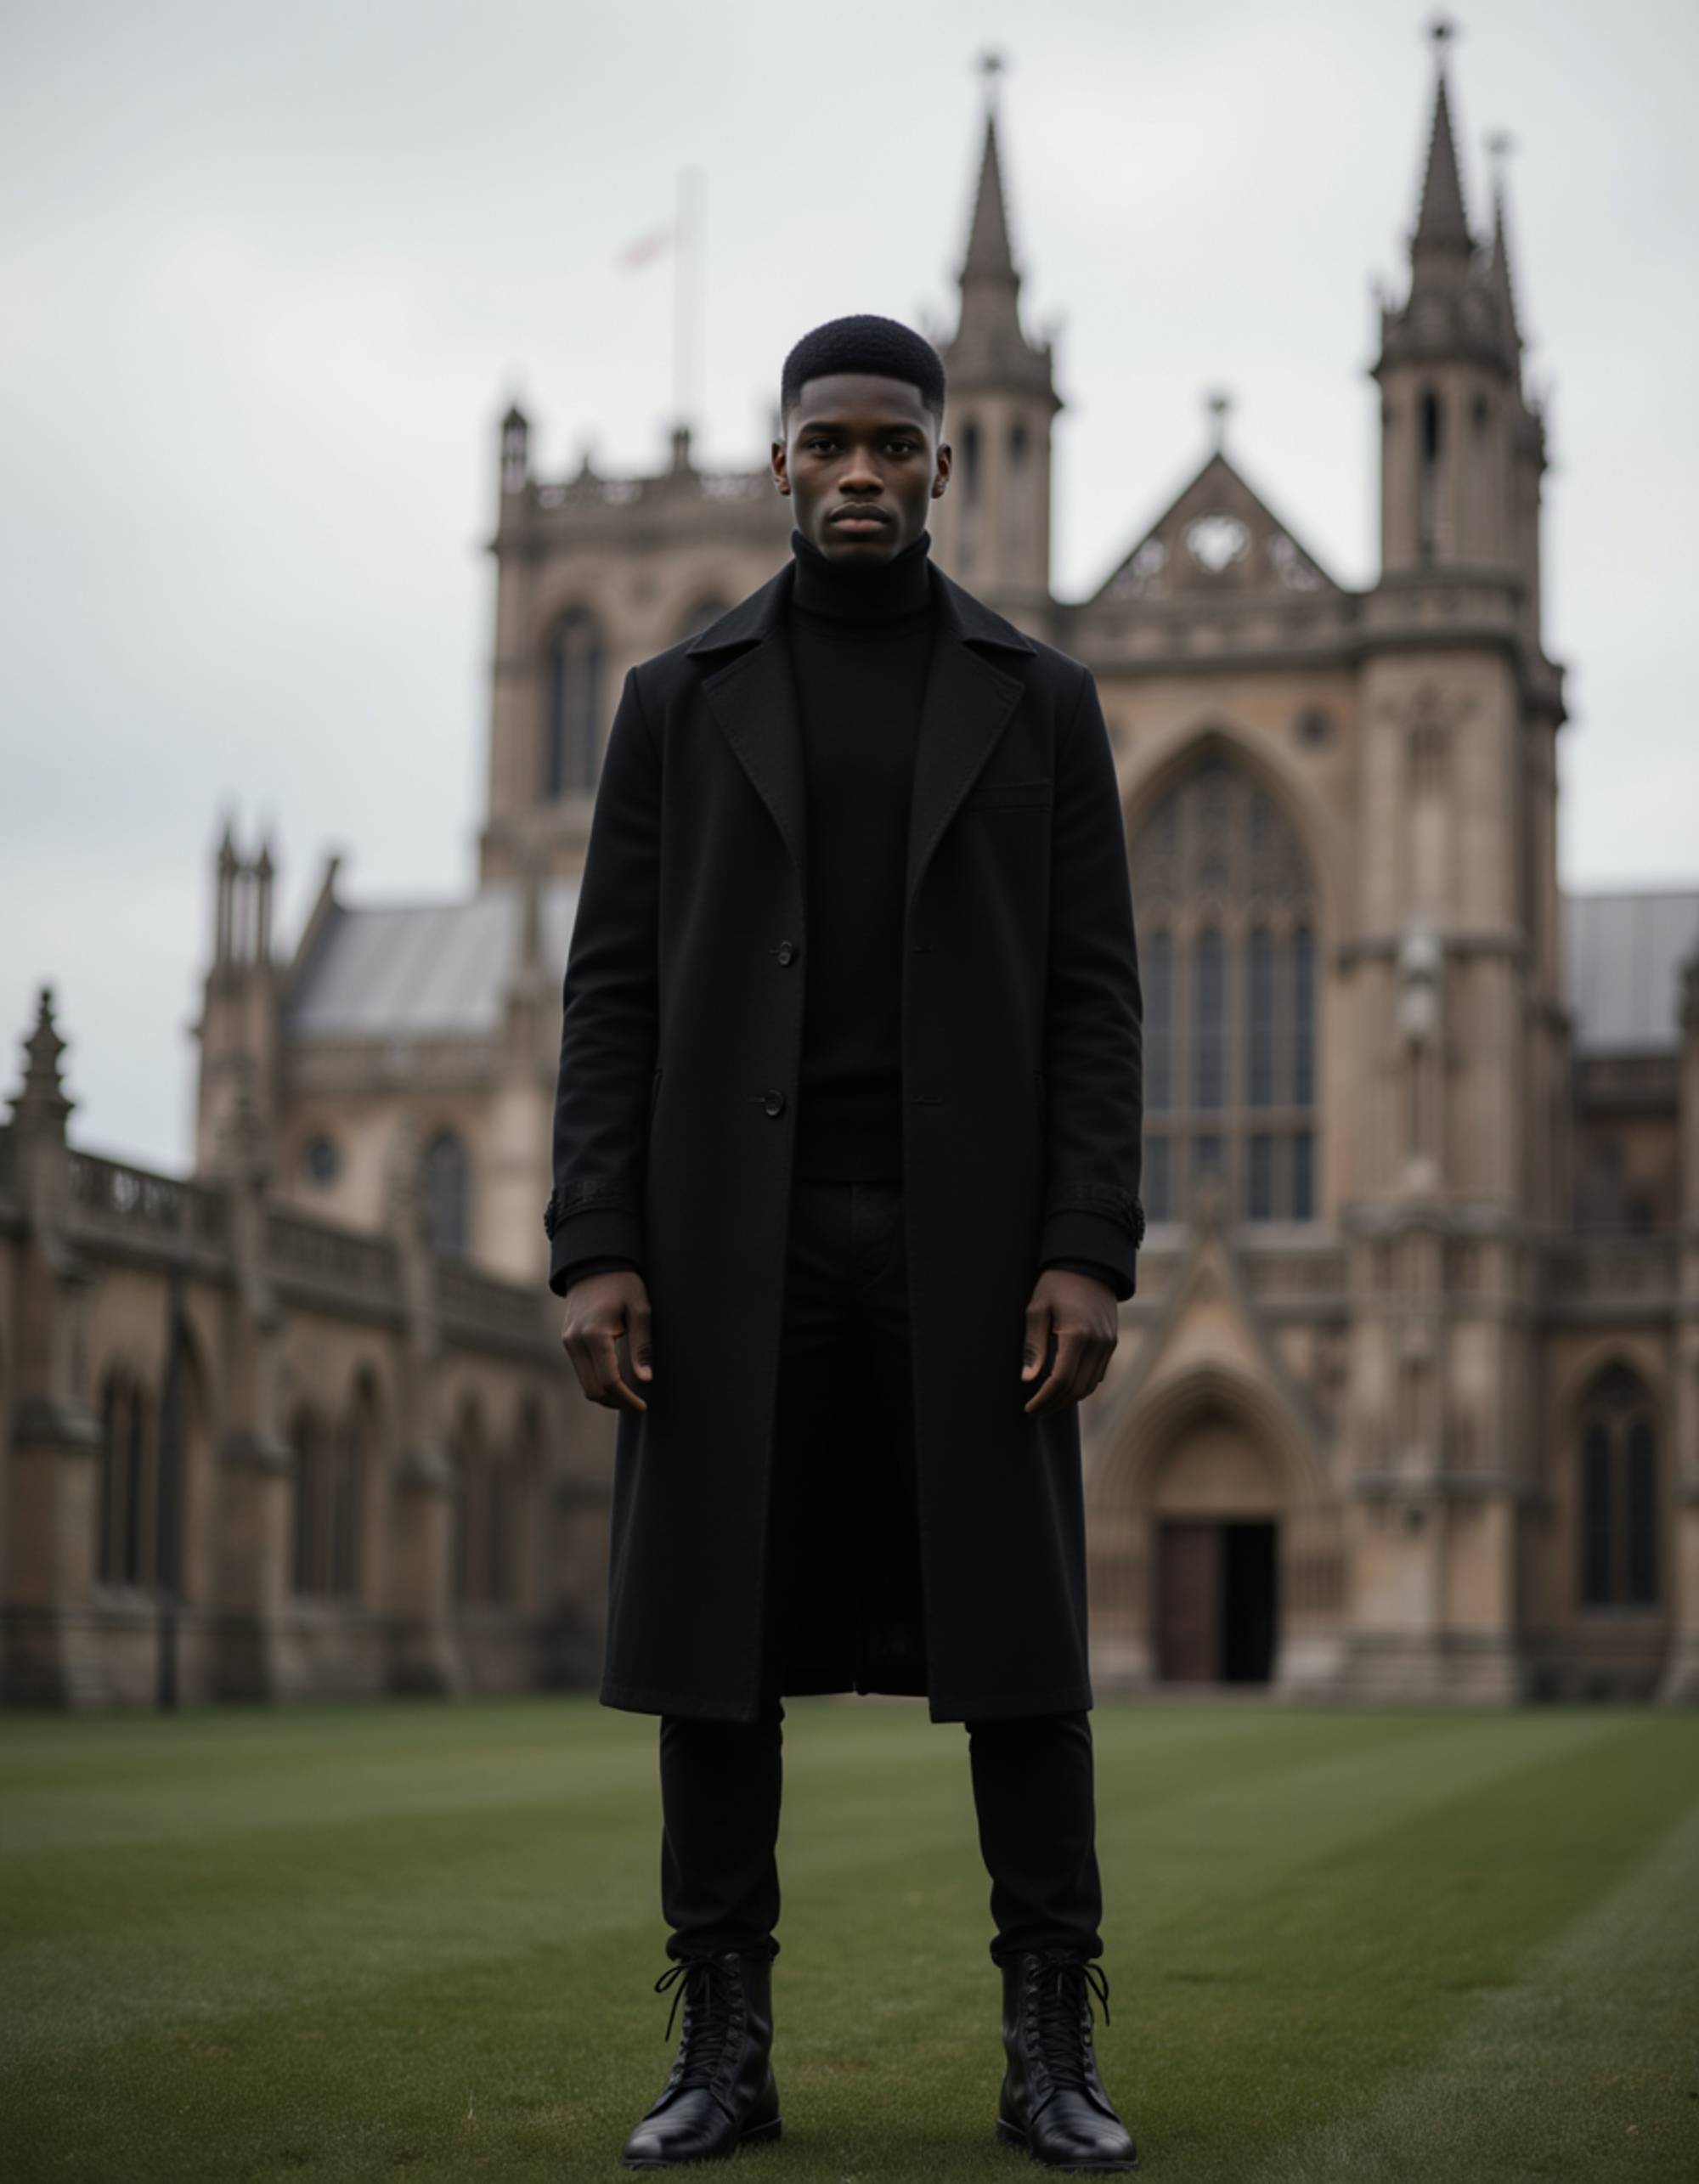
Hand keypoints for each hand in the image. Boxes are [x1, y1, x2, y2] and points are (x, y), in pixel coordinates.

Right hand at [560, 1269, 652, 1411]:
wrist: (594, 1264)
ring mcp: (568, 1342)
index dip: (627, 1399)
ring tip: (630, 1395)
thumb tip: (645, 1380)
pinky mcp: (568, 1341)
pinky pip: (581, 1371)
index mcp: (595, 1334)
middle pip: (592, 1389)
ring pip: (584, 1384)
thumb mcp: (640, 1309)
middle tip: (638, 1404)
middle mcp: (575, 1342)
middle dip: (616, 1403)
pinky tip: (617, 1380)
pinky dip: (598, 1382)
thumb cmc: (623, 1284)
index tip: (643, 1406)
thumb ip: (642, 1346)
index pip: (609, 1381)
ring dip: (606, 1395)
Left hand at [1020, 1267, 1117, 1414]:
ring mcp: (1108, 1344)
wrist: (1088, 1264)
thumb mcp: (1037, 1309)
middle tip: (1035, 1411)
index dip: (1044, 1399)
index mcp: (1077, 1335)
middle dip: (1055, 1404)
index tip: (1028, 1408)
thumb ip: (1033, 1345)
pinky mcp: (1112, 1342)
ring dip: (1069, 1399)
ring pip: (1091, 1386)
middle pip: (1078, 1389)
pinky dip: (1081, 1386)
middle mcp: (1098, 1343)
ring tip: (1047, 1402)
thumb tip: (1028, 1379)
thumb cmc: (1056, 1284)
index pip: (1061, 1380)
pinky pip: (1098, 1374)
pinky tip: (1064, 1387)